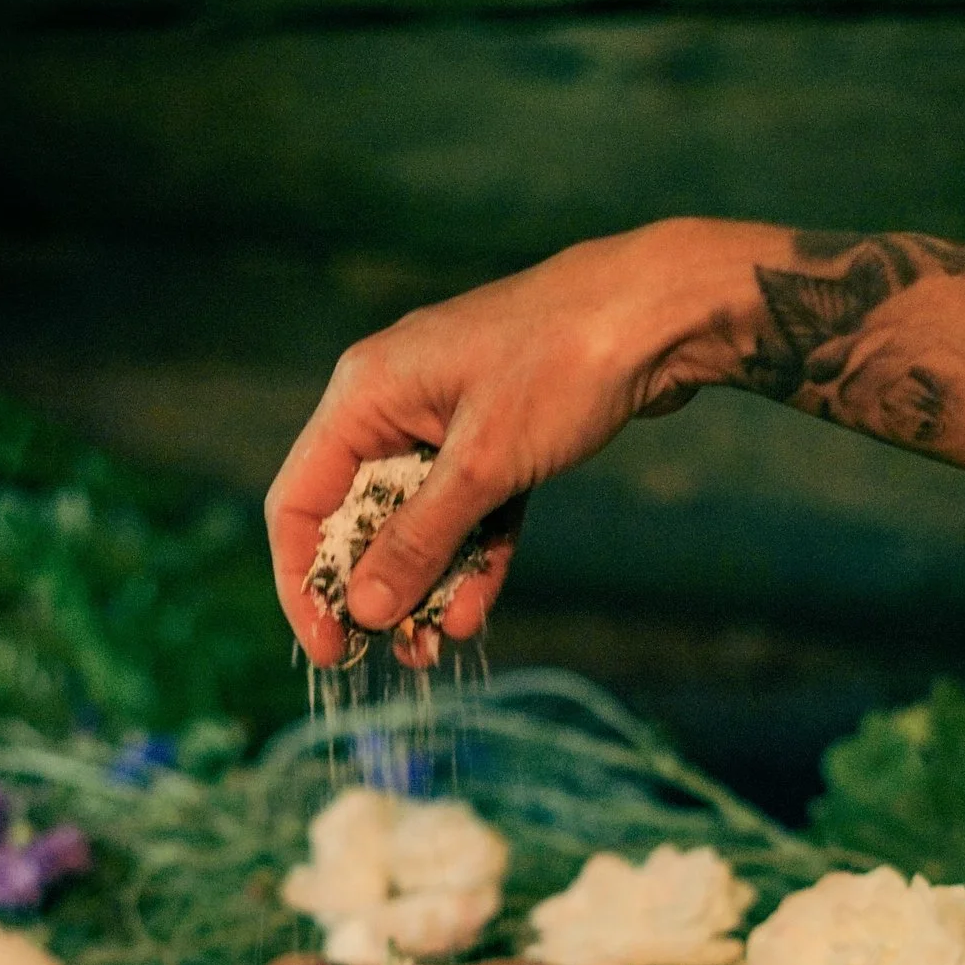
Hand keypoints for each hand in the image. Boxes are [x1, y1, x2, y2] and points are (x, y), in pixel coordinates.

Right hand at [264, 219, 768, 666]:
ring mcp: (446, 418)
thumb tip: (362, 609)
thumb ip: (418, 540)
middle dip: (374, 591)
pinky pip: (466, 509)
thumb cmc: (565, 364)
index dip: (303, 582)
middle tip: (395, 653)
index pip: (299, 503)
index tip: (331, 646)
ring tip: (440, 644)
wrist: (666, 311)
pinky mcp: (496, 434)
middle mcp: (392, 404)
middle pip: (355, 518)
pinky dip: (470, 556)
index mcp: (364, 394)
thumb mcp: (483, 463)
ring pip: (415, 520)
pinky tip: (474, 607)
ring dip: (425, 584)